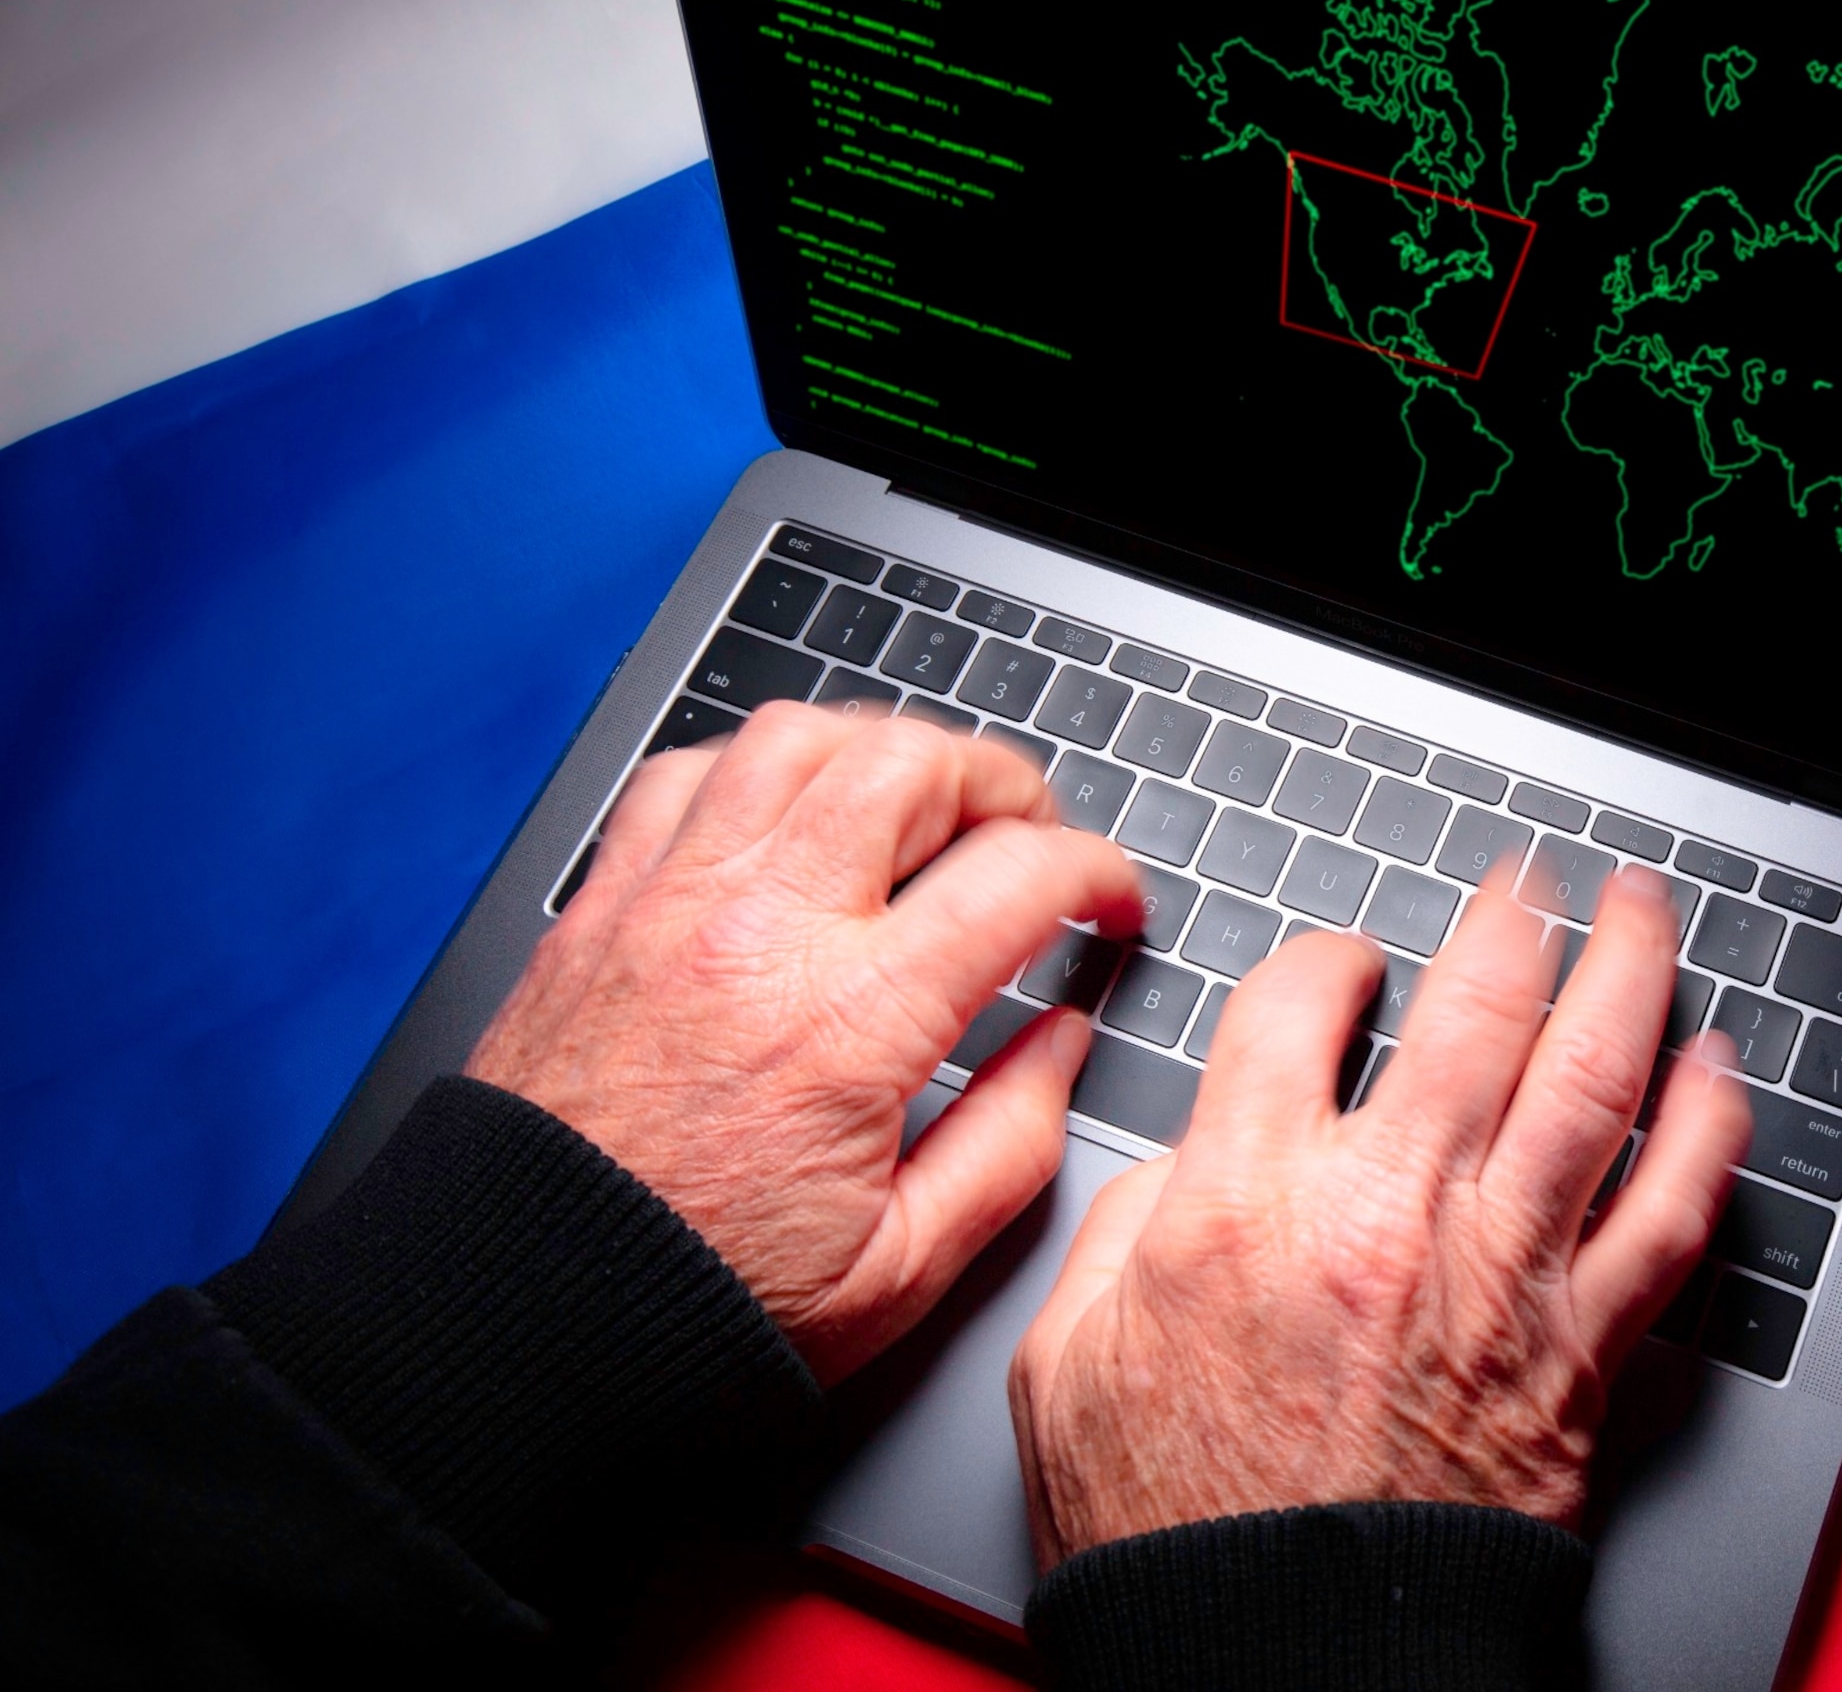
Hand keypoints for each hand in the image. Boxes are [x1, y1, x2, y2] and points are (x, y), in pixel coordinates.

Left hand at [467, 704, 1139, 1382]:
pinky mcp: (601, 910)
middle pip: (911, 765)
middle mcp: (761, 934)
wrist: (517, 1318)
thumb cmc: (699, 1305)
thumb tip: (1060, 1042)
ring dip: (881, 752)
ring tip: (920, 802)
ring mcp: (670, 905)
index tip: (1108, 902)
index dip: (1097, 871)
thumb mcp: (901, 1270)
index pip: (1020, 875)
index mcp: (853, 1025)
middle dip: (1002, 783)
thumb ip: (1011, 1145)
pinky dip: (756, 769)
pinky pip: (685, 774)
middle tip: (1030, 833)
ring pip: (796, 739)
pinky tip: (788, 814)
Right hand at [1011, 865, 1749, 1559]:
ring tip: (1642, 912)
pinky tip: (1719, 1070)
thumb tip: (1186, 1162)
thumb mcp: (1067, 1365)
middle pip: (1476, 1003)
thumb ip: (1123, 1231)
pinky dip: (1710, 1129)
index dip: (1325, 960)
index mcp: (1245, 1201)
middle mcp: (1386, 1214)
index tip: (1343, 970)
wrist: (1283, 1661)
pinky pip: (1671, 1213)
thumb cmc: (1178, 1535)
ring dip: (1630, 971)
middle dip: (1512, 916)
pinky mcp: (1578, 1351)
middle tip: (1531, 881)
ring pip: (1591, 1077)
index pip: (1301, 1000)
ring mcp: (1497, 1276)